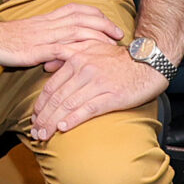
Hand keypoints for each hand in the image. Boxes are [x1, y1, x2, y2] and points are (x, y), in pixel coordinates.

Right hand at [0, 2, 122, 69]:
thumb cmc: (1, 38)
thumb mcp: (26, 33)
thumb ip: (43, 35)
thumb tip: (58, 43)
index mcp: (45, 18)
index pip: (76, 10)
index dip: (96, 15)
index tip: (109, 23)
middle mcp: (47, 24)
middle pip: (81, 18)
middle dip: (103, 24)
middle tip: (119, 34)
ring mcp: (42, 36)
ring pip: (76, 31)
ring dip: (97, 37)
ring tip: (111, 45)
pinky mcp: (35, 50)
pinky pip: (61, 49)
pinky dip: (77, 52)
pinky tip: (88, 58)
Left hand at [30, 42, 168, 140]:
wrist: (149, 62)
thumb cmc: (119, 58)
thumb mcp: (91, 48)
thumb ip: (67, 54)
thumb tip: (46, 66)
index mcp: (77, 59)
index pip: (51, 86)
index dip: (40, 105)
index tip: (34, 118)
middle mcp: (84, 70)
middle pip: (57, 98)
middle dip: (43, 118)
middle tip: (35, 132)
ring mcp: (98, 83)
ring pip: (69, 105)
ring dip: (53, 123)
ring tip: (44, 135)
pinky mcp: (112, 96)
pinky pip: (88, 109)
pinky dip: (74, 119)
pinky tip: (63, 128)